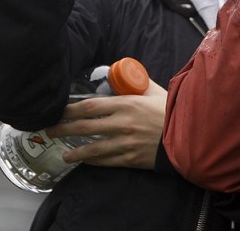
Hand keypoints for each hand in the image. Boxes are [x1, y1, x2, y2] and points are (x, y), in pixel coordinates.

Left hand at [45, 80, 166, 169]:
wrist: (188, 135)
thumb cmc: (172, 111)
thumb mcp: (154, 92)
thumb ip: (137, 85)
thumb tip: (123, 78)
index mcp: (126, 104)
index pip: (90, 106)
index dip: (71, 109)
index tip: (59, 110)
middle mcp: (122, 124)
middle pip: (85, 127)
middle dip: (64, 129)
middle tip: (50, 130)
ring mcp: (125, 143)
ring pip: (92, 149)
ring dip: (75, 151)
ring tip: (64, 154)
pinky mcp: (130, 158)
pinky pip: (106, 161)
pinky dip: (93, 161)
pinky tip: (85, 161)